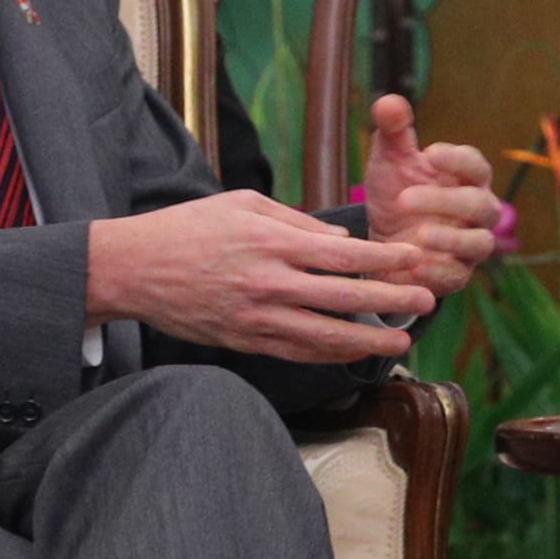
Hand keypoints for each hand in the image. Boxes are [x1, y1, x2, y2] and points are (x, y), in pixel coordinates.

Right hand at [86, 189, 433, 363]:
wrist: (134, 268)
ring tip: (401, 342)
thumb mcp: (242, 203)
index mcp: (272, 243)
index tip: (414, 259)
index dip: (384, 259)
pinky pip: (297, 353)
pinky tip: (353, 353)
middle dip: (391, 301)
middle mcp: (269, 284)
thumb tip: (341, 240)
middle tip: (425, 301)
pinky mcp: (245, 341)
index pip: (343, 255)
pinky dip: (330, 355)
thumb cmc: (188, 227)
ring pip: (325, 336)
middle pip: (344, 298)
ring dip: (368, 341)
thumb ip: (295, 220)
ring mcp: (257, 318)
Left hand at [357, 93, 500, 293]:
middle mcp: (478, 211)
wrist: (385, 241)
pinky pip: (457, 274)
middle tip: (404, 199)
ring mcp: (471, 245)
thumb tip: (388, 101)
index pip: (476, 165)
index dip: (458, 160)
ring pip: (480, 243)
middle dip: (446, 201)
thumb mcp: (390, 160)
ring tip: (419, 234)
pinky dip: (437, 270)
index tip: (430, 153)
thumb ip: (393, 132)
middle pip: (480, 205)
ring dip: (451, 239)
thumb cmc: (396, 191)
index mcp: (467, 177)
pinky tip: (412, 262)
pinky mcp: (458, 274)